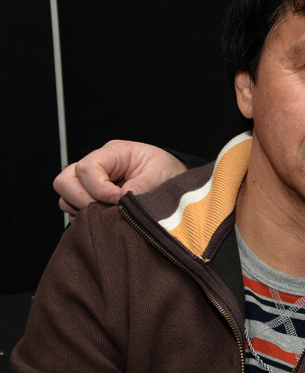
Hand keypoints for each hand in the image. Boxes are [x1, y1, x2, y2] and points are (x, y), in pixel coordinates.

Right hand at [53, 141, 186, 219]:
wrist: (171, 179)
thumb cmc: (165, 171)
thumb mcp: (160, 173)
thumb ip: (142, 185)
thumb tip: (124, 199)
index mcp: (112, 153)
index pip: (87, 168)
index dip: (99, 188)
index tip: (118, 199)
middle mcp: (95, 166)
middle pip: (65, 182)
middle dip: (84, 200)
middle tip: (108, 210)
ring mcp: (88, 183)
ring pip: (66, 198)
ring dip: (85, 210)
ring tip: (110, 214)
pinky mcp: (89, 199)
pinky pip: (74, 212)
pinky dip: (87, 218)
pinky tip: (107, 219)